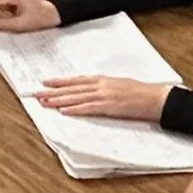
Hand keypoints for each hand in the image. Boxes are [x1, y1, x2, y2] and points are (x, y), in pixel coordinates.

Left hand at [35, 76, 171, 121]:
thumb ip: (104, 88)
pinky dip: (74, 110)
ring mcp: (104, 96)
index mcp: (103, 80)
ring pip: (76, 98)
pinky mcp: (109, 107)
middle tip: (36, 93)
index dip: (59, 82)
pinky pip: (88, 108)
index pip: (76, 80)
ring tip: (44, 102)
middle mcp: (101, 86)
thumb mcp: (119, 85)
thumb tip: (91, 91)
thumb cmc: (140, 93)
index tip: (45, 82)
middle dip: (52, 91)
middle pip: (72, 89)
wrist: (156, 98)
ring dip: (58, 101)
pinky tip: (63, 111)